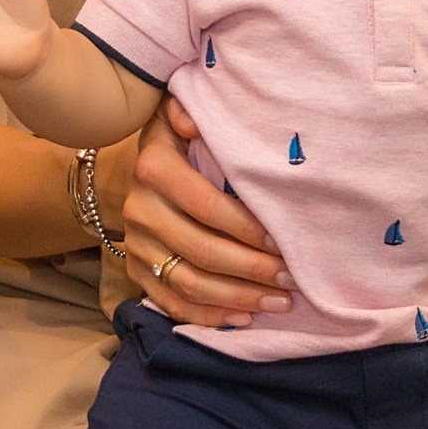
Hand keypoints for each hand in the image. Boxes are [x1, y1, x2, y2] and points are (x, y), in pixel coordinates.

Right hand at [115, 100, 294, 327]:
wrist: (139, 167)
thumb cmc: (181, 140)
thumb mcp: (180, 115)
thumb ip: (189, 111)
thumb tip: (194, 122)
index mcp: (154, 169)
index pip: (207, 206)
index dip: (248, 229)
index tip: (284, 242)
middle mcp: (140, 209)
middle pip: (203, 251)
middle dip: (253, 270)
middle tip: (291, 278)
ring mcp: (136, 245)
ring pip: (189, 282)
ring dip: (239, 297)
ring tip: (279, 301)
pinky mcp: (136, 271)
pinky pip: (171, 302)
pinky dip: (209, 315)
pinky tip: (244, 318)